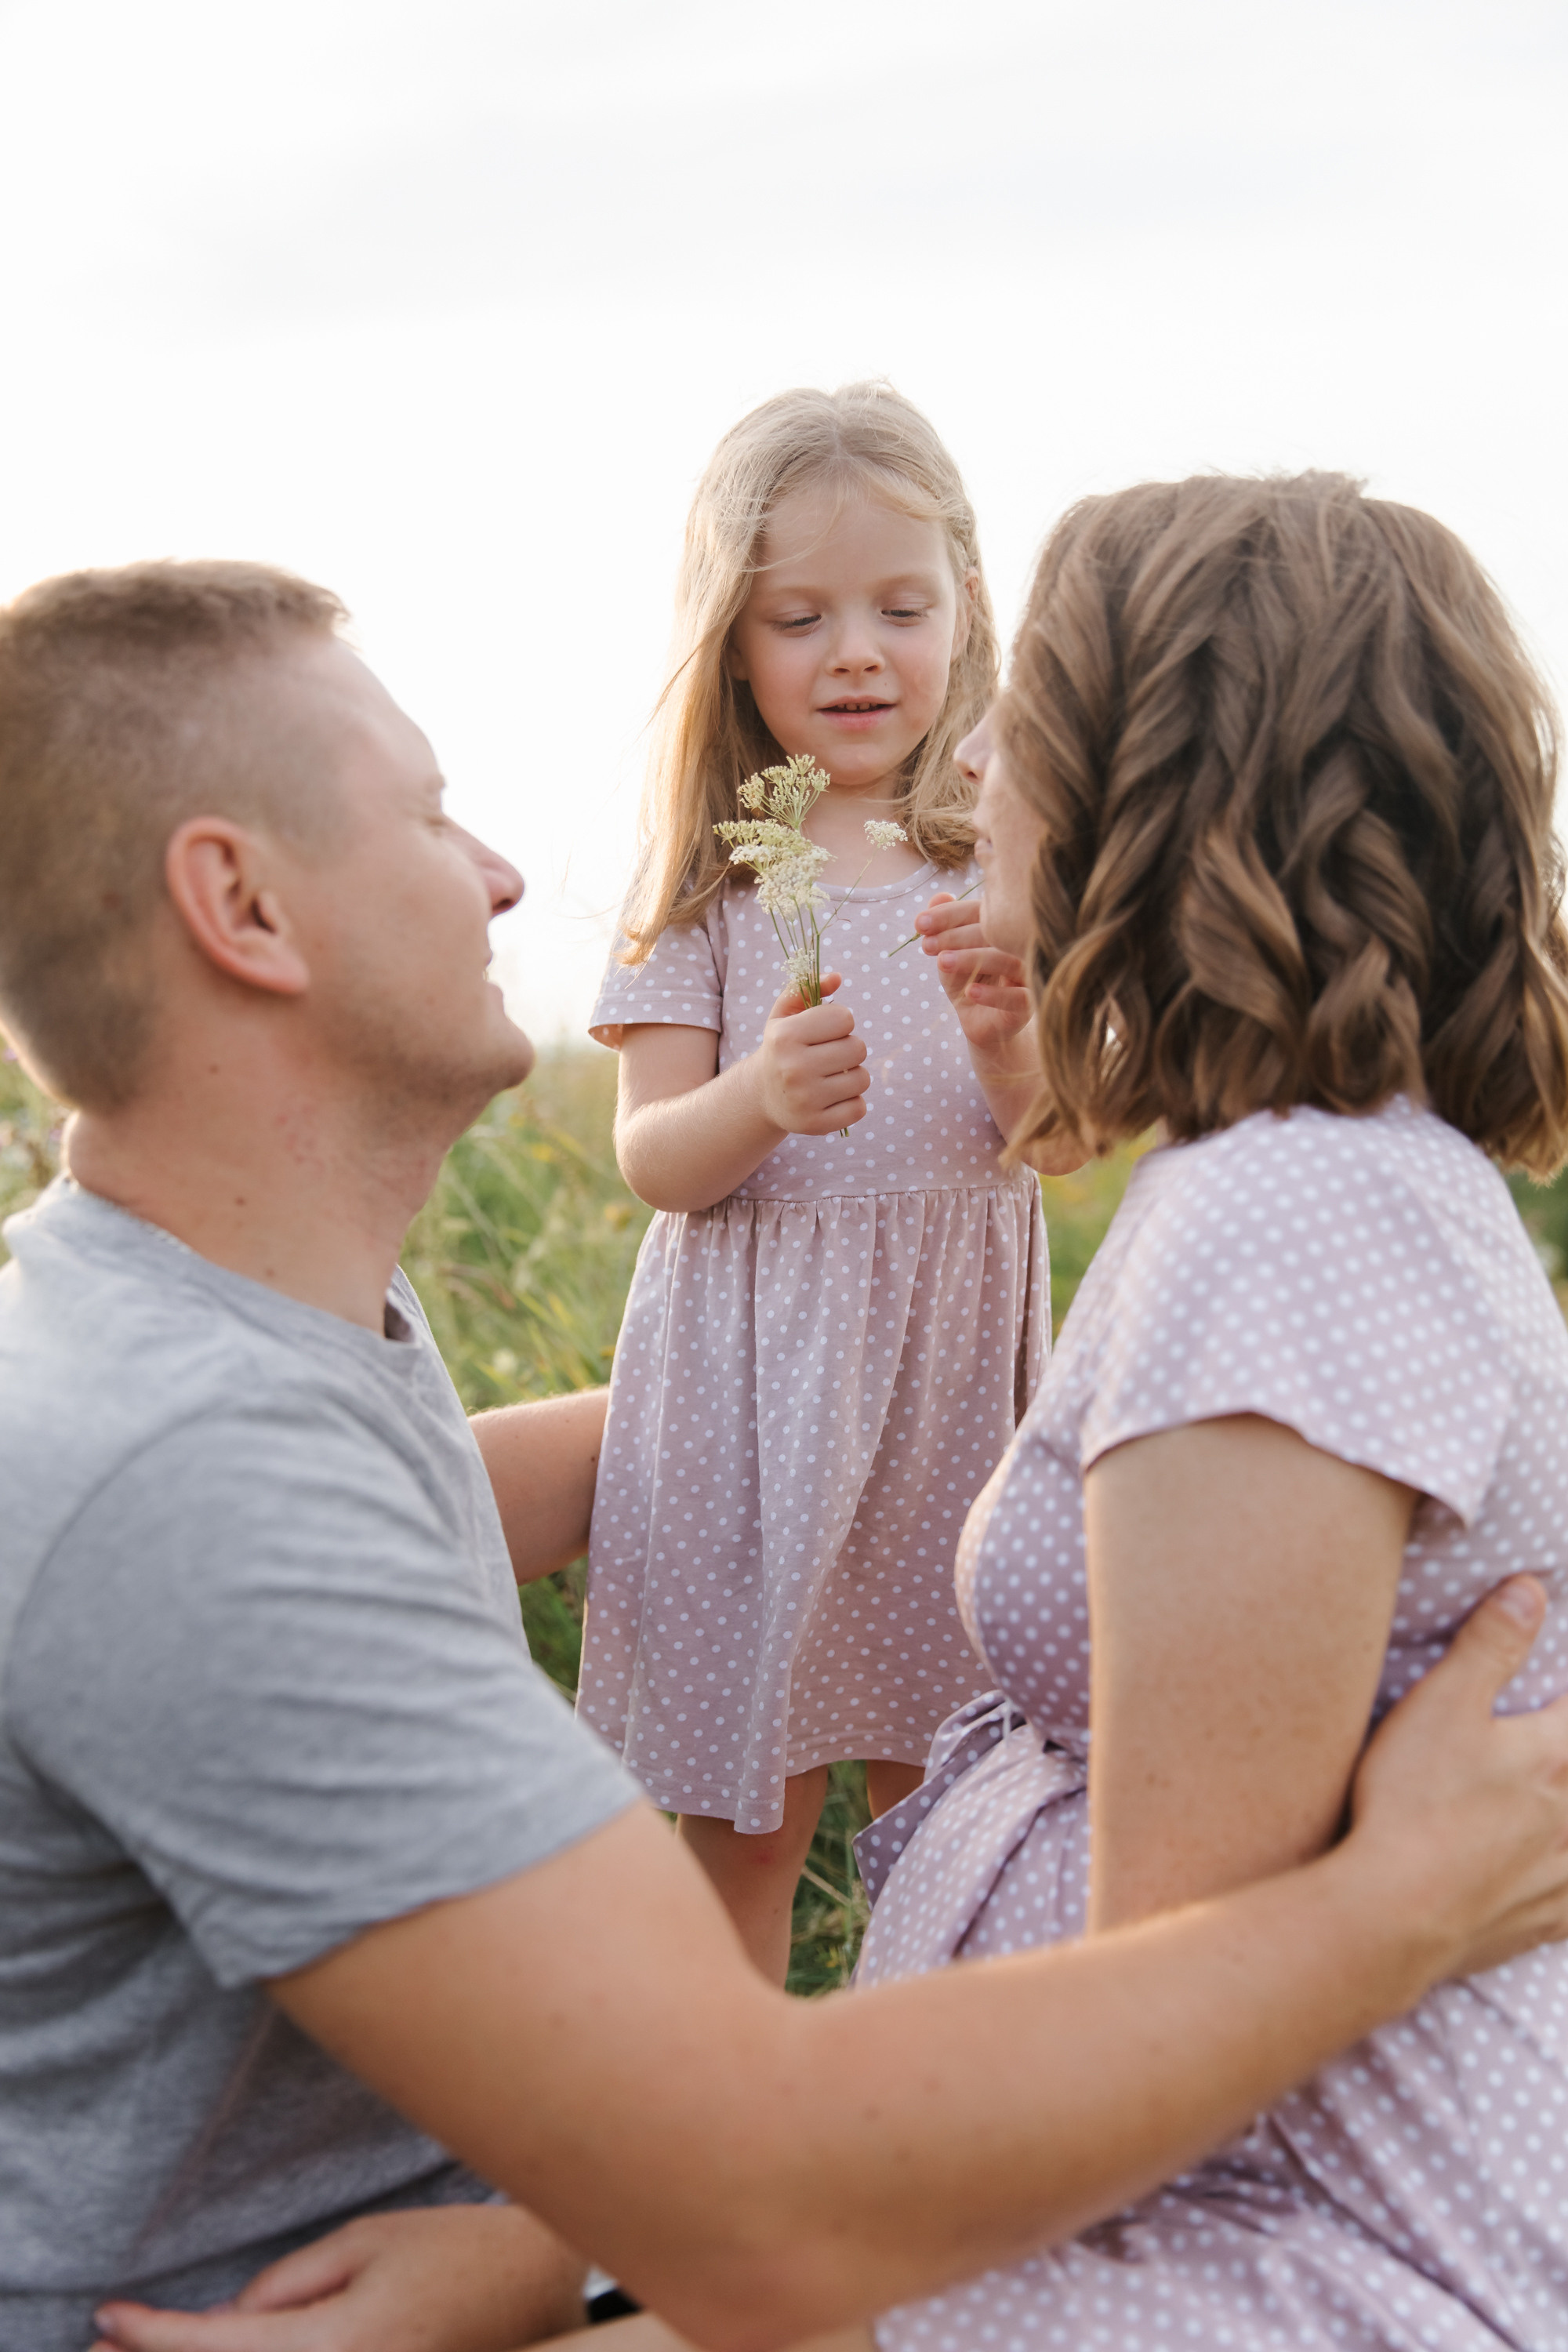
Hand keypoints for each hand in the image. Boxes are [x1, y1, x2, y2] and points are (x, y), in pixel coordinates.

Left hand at [90, 2205, 586, 2351]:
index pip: (224, 2350)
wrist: (538, 2284)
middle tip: (106, 2346)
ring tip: (151, 2344)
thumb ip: (289, 2287)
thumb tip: (230, 2326)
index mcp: (345, 2345)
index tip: (107, 2320)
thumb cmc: (455, 2249)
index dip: (157, 2339)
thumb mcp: (365, 2242)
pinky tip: (231, 2344)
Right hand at [752, 974, 868, 1133]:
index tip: (824, 1032)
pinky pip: (860, 1108)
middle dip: (849, 1049)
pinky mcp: (816, 1125)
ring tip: (831, 1076)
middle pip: (858, 1048)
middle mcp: (793, 1068)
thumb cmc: (781, 1048)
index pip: (845, 1018)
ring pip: (863, 1078)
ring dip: (852, 1076)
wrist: (761, 1095)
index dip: (840, 1023)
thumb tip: (836, 977)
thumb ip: (807, 988)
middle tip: (829, 1056)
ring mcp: (805, 1100)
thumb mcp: (785, 1014)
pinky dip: (852, 1102)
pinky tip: (832, 1098)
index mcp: (784, 1036)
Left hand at [914, 894, 1031, 1058]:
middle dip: (956, 936)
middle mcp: (1020, 947)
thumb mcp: (949, 955)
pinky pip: (1018, 997)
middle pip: (993, 933)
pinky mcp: (1030, 1004)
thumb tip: (938, 896)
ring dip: (971, 959)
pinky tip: (971, 992)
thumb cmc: (969, 981)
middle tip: (927, 945)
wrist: (982, 1023)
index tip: (919, 923)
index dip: (949, 914)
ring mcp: (1028, 974)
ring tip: (942, 963)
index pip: (979, 911)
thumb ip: (943, 928)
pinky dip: (994, 994)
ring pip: (1007, 960)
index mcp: (1002, 929)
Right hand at [1347, 1575, 1567, 1980]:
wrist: (1395, 1911)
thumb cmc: (1415, 1800)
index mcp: (1553, 1756)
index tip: (1563, 1703)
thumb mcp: (1443, 1704)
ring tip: (1560, 1818)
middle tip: (1557, 1755)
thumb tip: (1533, 1590)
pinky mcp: (1541, 1924)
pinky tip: (1564, 1887)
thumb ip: (1491, 1644)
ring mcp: (1560, 1876)